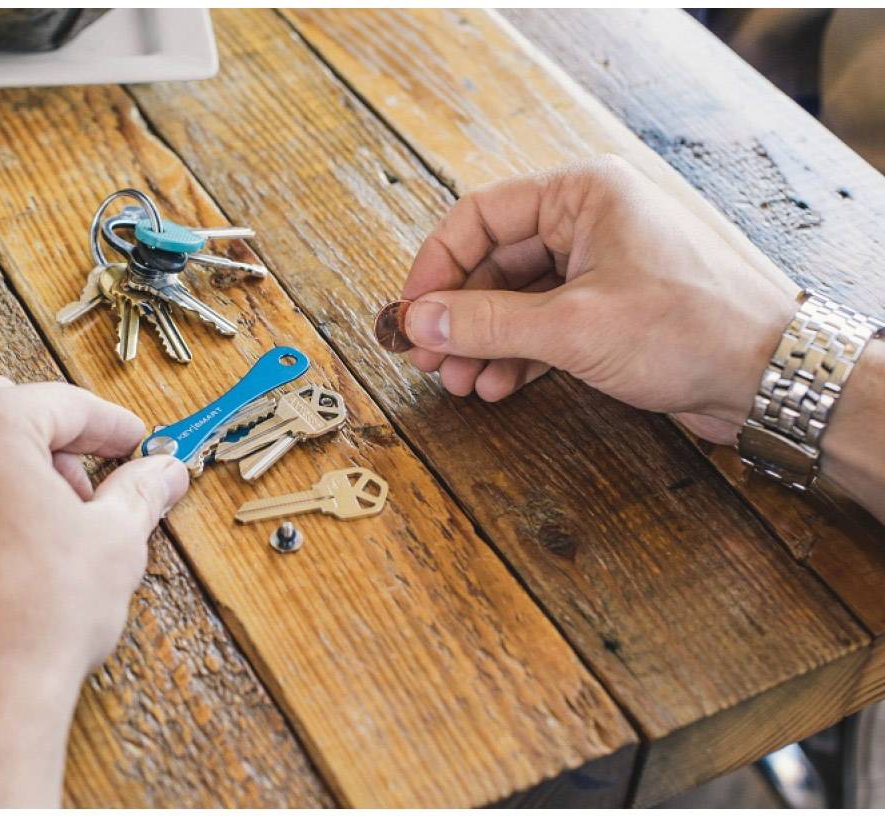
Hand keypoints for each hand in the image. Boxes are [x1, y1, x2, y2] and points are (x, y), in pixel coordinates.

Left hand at [0, 376, 188, 805]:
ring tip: (38, 533)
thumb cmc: (37, 616)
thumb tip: (163, 474)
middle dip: (48, 449)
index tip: (130, 443)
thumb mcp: (113, 541)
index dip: (109, 426)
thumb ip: (139, 492)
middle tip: (86, 493)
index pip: (62, 405)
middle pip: (0, 420)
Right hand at [401, 154, 799, 443]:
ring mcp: (600, 267)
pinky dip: (516, 355)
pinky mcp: (610, 310)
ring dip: (482, 342)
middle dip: (458, 316)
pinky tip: (498, 385)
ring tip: (460, 384)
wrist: (771, 377)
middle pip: (493, 262)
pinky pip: (543, 325)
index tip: (410, 315)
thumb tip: (418, 323)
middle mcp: (589, 222)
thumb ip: (486, 323)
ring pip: (515, 299)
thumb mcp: (572, 327)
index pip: (479, 217)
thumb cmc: (691, 329)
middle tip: (429, 361)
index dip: (435, 267)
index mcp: (583, 194)